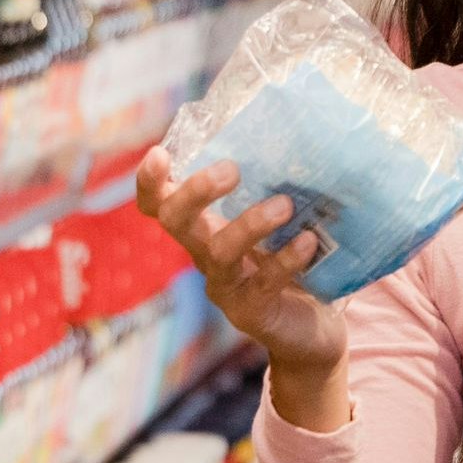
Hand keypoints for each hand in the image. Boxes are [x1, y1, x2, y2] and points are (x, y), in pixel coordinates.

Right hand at [138, 150, 349, 381]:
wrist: (312, 332)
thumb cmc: (296, 263)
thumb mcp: (282, 221)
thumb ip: (280, 186)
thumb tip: (305, 130)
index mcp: (204, 228)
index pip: (159, 204)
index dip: (150, 182)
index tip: (159, 153)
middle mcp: (205, 255)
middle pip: (175, 221)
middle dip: (196, 192)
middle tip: (231, 170)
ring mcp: (226, 287)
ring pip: (218, 253)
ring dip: (250, 224)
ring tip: (285, 205)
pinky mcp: (252, 312)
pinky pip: (263, 283)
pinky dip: (285, 259)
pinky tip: (308, 242)